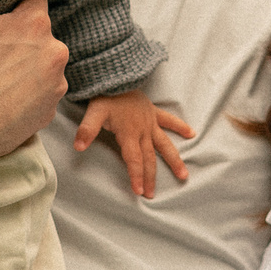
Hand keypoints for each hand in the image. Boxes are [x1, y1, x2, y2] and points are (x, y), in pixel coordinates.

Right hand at [0, 0, 67, 171]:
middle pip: (39, 33)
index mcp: (35, 23)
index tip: (3, 5)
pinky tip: (3, 96)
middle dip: (20, 36)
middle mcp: (55, 51)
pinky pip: (42, 94)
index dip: (17, 0)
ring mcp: (56, 84)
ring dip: (27, 65)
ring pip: (43, 63)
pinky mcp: (51, 112)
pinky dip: (27, 93)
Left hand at [71, 89, 193, 196]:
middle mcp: (142, 130)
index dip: (136, 175)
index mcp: (129, 133)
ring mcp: (150, 121)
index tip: (139, 191)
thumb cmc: (104, 96)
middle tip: (151, 194)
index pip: (134, 159)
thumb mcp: (93, 113)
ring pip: (164, 144)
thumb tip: (78, 147)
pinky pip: (169, 120)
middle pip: (149, 158)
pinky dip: (180, 126)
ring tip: (184, 175)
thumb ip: (87, 130)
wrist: (116, 75)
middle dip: (150, 177)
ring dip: (174, 160)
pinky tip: (191, 133)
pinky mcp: (153, 112)